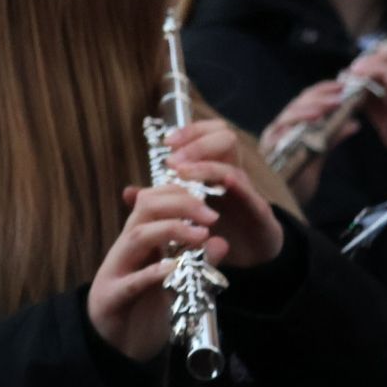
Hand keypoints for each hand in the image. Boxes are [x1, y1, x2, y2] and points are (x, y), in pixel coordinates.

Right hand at [88, 184, 220, 362]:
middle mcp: (125, 249)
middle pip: (145, 210)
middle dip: (178, 204)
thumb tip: (222, 242)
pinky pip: (131, 282)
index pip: (152, 201)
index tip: (207, 199)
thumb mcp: (174, 283)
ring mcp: (116, 272)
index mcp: (137, 241)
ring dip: (169, 230)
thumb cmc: (142, 309)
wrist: (114, 347)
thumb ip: (196, 263)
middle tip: (210, 215)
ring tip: (200, 235)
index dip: (178, 193)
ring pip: (136, 236)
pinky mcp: (112, 298)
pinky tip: (173, 268)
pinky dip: (152, 273)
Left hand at [164, 119, 283, 266]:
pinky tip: (223, 183)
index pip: (209, 133)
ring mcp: (247, 193)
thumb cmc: (218, 226)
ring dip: (207, 165)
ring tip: (183, 173)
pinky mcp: (259, 215)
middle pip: (226, 137)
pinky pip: (253, 195)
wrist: (251, 255)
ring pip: (233, 164)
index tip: (167, 142)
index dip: (190, 131)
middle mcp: (232, 174)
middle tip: (173, 160)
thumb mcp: (185, 211)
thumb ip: (159, 200)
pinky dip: (238, 186)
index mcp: (215, 167)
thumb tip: (127, 192)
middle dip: (197, 142)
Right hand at [260, 82, 359, 202]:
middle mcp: (277, 130)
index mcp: (288, 127)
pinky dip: (298, 125)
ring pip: (288, 116)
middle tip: (343, 92)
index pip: (304, 102)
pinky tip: (315, 121)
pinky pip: (282, 135)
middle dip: (320, 96)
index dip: (322, 91)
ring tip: (333, 103)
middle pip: (296, 105)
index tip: (343, 85)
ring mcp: (271, 140)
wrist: (279, 208)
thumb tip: (355, 122)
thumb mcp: (317, 156)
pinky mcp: (268, 153)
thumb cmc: (295, 181)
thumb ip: (331, 138)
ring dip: (312, 107)